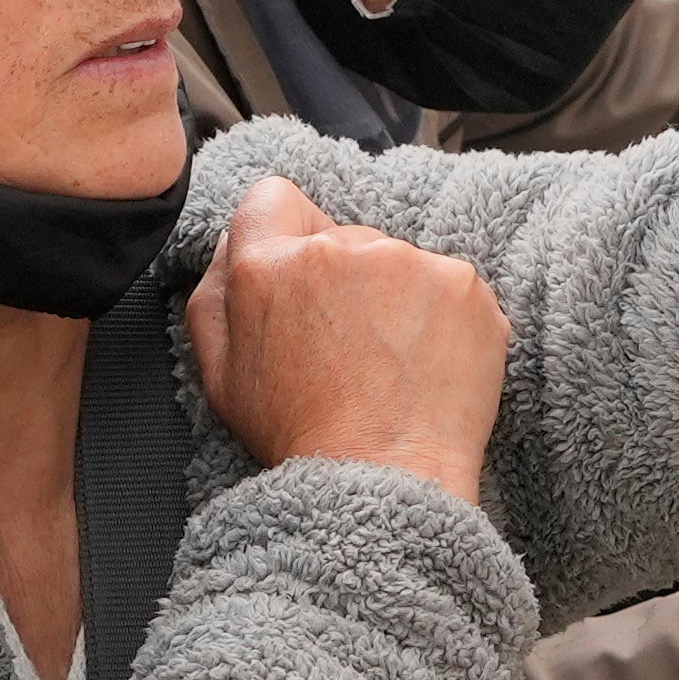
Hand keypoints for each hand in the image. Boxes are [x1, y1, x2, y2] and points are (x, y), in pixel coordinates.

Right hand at [187, 180, 506, 503]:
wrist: (388, 481)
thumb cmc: (301, 438)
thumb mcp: (220, 377)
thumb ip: (214, 295)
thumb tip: (233, 248)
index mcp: (270, 265)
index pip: (271, 198)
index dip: (283, 236)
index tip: (300, 281)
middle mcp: (339, 248)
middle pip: (341, 237)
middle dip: (343, 281)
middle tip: (346, 351)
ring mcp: (408, 261)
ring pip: (396, 262)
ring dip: (394, 300)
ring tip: (389, 367)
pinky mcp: (463, 283)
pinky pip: (446, 285)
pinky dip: (440, 319)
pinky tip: (426, 366)